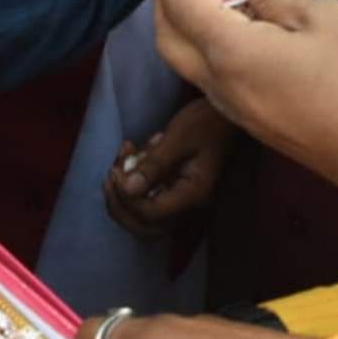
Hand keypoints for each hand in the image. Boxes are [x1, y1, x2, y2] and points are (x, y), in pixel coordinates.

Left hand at [104, 98, 237, 237]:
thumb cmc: (207, 121)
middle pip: (145, 227)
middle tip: (111, 175)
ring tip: (121, 160)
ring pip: (144, 216)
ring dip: (124, 195)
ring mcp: (182, 201)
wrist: (226, 112)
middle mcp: (189, 206)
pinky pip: (149, 199)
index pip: (151, 214)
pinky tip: (133, 154)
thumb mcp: (178, 137)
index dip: (127, 199)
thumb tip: (126, 189)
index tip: (116, 170)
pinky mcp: (176, 190)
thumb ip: (153, 165)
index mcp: (193, 195)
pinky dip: (134, 183)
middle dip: (120, 205)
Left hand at [150, 0, 337, 197]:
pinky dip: (213, 42)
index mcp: (231, 52)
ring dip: (188, 22)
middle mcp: (219, 84)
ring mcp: (234, 108)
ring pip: (189, 59)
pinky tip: (249, 24)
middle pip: (168, 37)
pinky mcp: (253, 120)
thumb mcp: (325, 18)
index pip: (179, 1)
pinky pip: (215, 75)